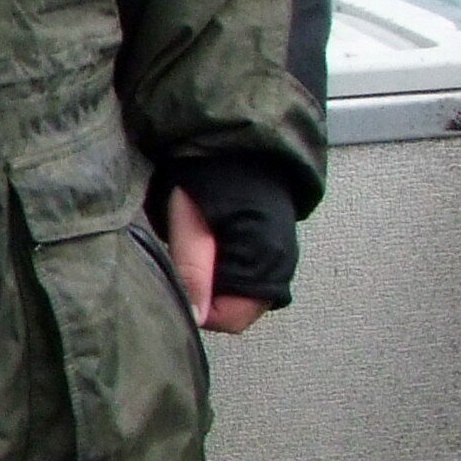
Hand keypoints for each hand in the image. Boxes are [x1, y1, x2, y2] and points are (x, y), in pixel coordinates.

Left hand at [161, 191, 269, 336]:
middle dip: (208, 297)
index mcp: (265, 263)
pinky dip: (225, 269)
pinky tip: (208, 245)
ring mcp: (280, 256)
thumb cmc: (210, 177)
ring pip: (240, 293)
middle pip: (237, 309)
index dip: (200, 309)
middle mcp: (280, 265)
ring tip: (195, 250)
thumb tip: (195, 318)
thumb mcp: (191, 223)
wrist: (237, 141)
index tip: (179, 282)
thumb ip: (193, 271)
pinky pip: (248, 274)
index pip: (231, 319)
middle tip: (185, 264)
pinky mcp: (272, 246)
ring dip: (215, 283)